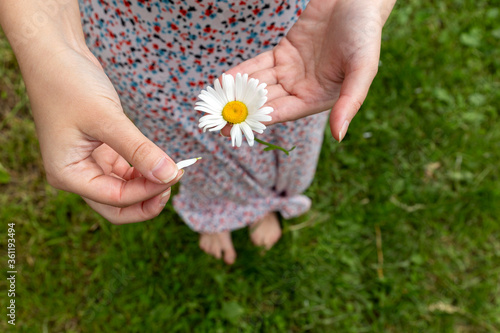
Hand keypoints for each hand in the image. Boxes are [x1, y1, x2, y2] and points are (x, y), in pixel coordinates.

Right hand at [25, 45, 180, 223]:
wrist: (57, 55)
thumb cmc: (70, 84)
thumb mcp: (107, 119)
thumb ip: (139, 150)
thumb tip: (170, 175)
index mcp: (68, 174)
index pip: (116, 199)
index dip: (148, 192)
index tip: (177, 173)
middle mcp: (77, 175)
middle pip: (118, 206)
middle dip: (147, 200)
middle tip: (174, 181)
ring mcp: (89, 164)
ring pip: (124, 190)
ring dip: (148, 184)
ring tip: (172, 168)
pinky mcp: (101, 151)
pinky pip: (126, 171)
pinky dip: (144, 169)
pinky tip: (160, 160)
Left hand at [226, 0, 395, 140]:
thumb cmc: (365, 33)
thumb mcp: (363, 69)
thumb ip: (349, 103)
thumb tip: (339, 136)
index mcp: (319, 98)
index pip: (282, 113)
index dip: (258, 121)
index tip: (233, 129)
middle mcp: (303, 88)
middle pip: (266, 102)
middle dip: (241, 111)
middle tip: (214, 120)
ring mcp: (291, 70)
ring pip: (259, 84)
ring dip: (237, 93)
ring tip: (212, 102)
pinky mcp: (283, 52)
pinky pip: (258, 65)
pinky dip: (241, 72)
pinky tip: (223, 79)